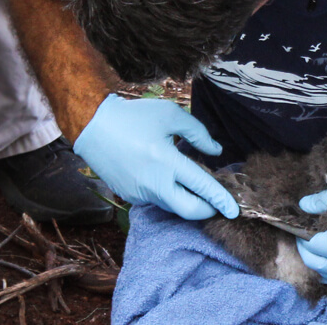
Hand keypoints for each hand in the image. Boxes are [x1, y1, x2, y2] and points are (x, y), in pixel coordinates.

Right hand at [72, 95, 237, 219]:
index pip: (202, 187)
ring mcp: (140, 193)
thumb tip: (215, 151)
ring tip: (190, 181)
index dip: (221, 200)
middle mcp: (153, 183)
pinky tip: (163, 176)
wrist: (92, 127)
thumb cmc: (133, 117)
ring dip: (186, 199)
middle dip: (207, 210)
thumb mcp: (170, 114)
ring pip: (172, 205)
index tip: (234, 209)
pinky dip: (167, 193)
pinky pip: (156, 200)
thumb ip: (198, 133)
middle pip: (189, 211)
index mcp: (166, 161)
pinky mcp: (130, 196)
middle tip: (216, 202)